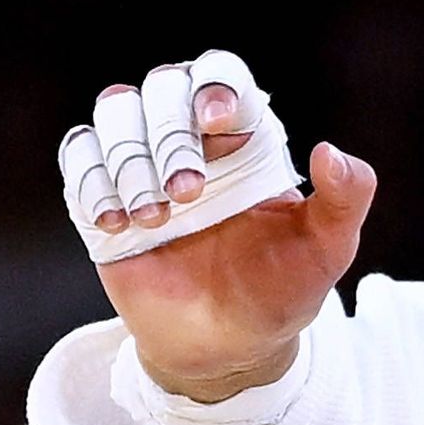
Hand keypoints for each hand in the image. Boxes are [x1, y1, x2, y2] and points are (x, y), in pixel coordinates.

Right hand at [75, 63, 375, 404]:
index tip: (215, 123)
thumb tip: (329, 152)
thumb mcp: (326, 251)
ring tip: (153, 219)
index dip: (213, 86)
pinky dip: (90, 180)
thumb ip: (345, 199)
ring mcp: (142, 165)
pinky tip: (115, 223)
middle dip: (169, 135)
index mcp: (245, 136)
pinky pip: (79, 155)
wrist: (225, 348)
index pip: (221, 76)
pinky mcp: (103, 196)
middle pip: (162, 87)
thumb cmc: (279, 292)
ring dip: (130, 158)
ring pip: (114, 112)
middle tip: (187, 195)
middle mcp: (191, 138)